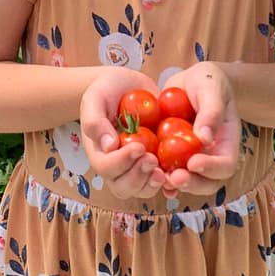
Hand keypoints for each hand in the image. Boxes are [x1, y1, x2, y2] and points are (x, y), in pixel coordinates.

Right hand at [80, 68, 166, 199]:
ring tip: (163, 169)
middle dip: (139, 177)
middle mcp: (117, 165)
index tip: (138, 146)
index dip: (122, 162)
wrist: (127, 86)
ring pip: (142, 189)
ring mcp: (136, 166)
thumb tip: (109, 147)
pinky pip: (161, 181)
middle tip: (152, 159)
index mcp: (100, 152)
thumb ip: (95, 121)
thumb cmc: (106, 91)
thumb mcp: (95, 99)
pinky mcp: (155, 162)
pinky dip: (170, 182)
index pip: (107, 168)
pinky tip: (179, 174)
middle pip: (123, 187)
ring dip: (153, 183)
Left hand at [161, 62, 240, 195]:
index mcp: (226, 143)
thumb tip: (205, 139)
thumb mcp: (211, 88)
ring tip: (157, 176)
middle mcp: (210, 156)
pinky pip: (167, 172)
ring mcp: (191, 158)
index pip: (225, 165)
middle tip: (174, 177)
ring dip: (172, 184)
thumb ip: (211, 111)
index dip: (212, 169)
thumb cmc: (207, 81)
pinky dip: (158, 177)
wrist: (189, 81)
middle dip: (191, 184)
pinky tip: (147, 174)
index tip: (193, 162)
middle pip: (207, 182)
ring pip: (186, 182)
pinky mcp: (172, 156)